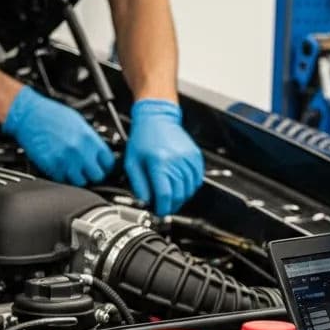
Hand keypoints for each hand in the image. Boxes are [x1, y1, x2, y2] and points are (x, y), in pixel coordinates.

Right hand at [3, 86, 114, 186]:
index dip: (106, 165)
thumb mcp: (78, 122)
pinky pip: (63, 180)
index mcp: (88, 138)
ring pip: (81, 182)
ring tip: (73, 168)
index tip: (103, 166)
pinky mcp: (52, 167)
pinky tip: (61, 167)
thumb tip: (98, 151)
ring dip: (78, 177)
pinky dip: (63, 176)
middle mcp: (79, 151)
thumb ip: (90, 140)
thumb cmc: (51, 115)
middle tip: (88, 169)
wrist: (29, 115)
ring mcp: (65, 161)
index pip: (108, 162)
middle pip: (97, 176)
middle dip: (93, 174)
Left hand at [125, 99, 204, 216]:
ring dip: (181, 197)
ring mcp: (188, 159)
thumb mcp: (132, 162)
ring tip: (172, 195)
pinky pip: (197, 180)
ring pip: (189, 190)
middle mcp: (176, 161)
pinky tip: (180, 185)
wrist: (157, 117)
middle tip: (164, 206)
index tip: (159, 212)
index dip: (162, 209)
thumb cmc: (143, 138)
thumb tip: (144, 202)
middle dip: (171, 205)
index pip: (164, 196)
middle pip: (178, 195)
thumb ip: (138, 185)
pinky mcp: (195, 156)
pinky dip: (190, 187)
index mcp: (159, 163)